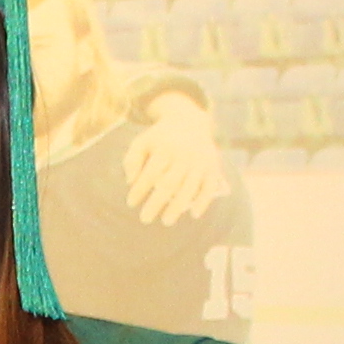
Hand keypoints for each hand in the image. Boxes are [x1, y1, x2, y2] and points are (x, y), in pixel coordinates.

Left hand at [122, 93, 218, 224]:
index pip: (150, 173)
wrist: (190, 122)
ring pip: (189, 187)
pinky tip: (194, 214)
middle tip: (144, 219)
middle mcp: (184, 155)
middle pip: (169, 183)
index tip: (131, 203)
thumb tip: (130, 181)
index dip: (140, 189)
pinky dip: (203, 201)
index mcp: (165, 148)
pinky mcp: (213, 167)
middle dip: (156, 203)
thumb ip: (131, 159)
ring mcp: (200, 162)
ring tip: (166, 221)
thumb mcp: (142, 141)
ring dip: (178, 206)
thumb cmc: (160, 138)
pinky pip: (209, 187)